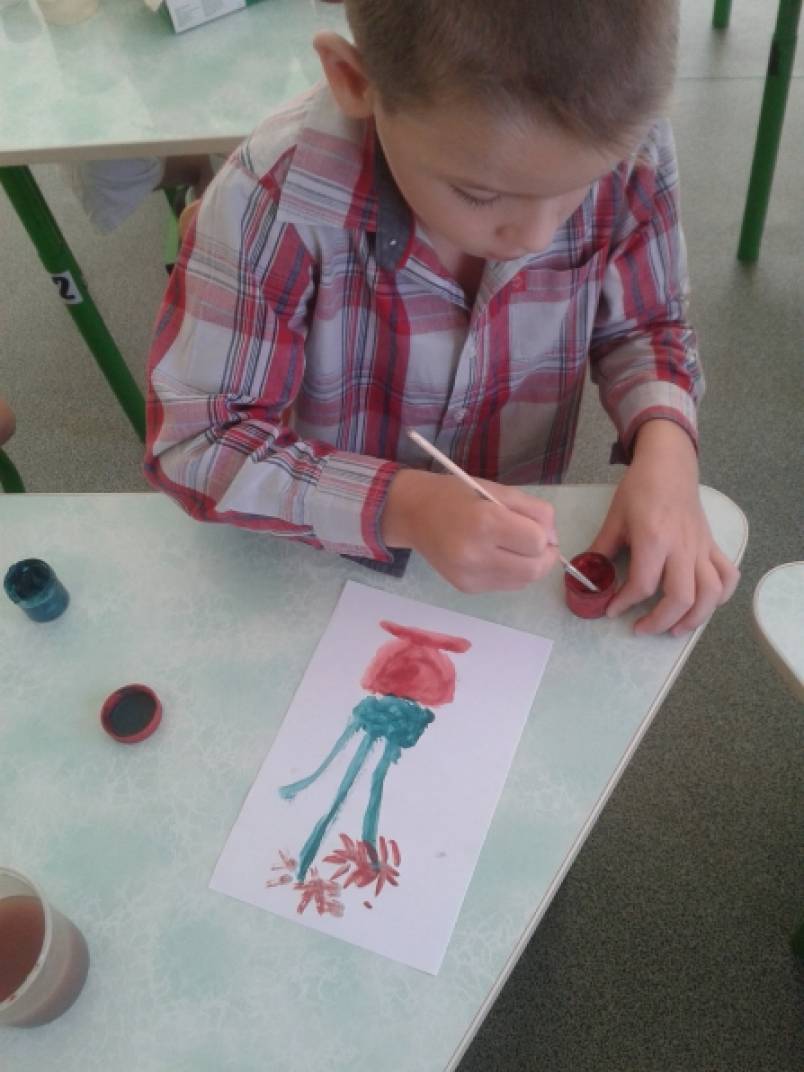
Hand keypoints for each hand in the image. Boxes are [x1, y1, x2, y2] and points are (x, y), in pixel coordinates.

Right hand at [381, 469, 559, 592]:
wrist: (414, 514)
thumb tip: (553, 538)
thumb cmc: (456, 494)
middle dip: (544, 556)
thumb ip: (533, 510)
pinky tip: (498, 556)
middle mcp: (476, 555)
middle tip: (536, 542)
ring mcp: (470, 576)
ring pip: (523, 581)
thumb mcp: (497, 490)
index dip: (544, 533)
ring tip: (516, 547)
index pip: (536, 541)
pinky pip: (506, 586)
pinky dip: (512, 572)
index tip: (536, 524)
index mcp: (485, 523)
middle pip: (534, 569)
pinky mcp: (466, 588)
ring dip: (530, 565)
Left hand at [589, 420, 739, 634]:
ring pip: (710, 593)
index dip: (625, 603)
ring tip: (675, 628)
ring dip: (694, 618)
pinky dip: (721, 596)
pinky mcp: (712, 545)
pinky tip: (703, 605)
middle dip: (660, 621)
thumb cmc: (639, 489)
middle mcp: (682, 547)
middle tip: (641, 628)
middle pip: (681, 597)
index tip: (611, 610)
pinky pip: (727, 576)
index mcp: (654, 539)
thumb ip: (601, 549)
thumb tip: (585, 576)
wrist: (669, 465)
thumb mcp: (615, 518)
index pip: (643, 584)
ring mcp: (701, 548)